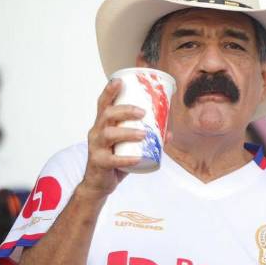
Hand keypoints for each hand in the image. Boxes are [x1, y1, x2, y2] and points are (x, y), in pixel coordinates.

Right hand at [79, 79, 145, 197]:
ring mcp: (96, 148)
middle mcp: (96, 133)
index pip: (103, 104)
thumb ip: (147, 138)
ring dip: (127, 132)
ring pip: (108, 135)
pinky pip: (112, 160)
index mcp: (102, 125)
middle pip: (106, 115)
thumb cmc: (114, 160)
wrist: (99, 184)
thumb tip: (170, 133)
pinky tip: (137, 158)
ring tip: (144, 133)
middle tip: (143, 112)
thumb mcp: (128, 146)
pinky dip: (126, 159)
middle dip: (124, 110)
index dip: (109, 91)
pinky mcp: (99, 163)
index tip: (120, 80)